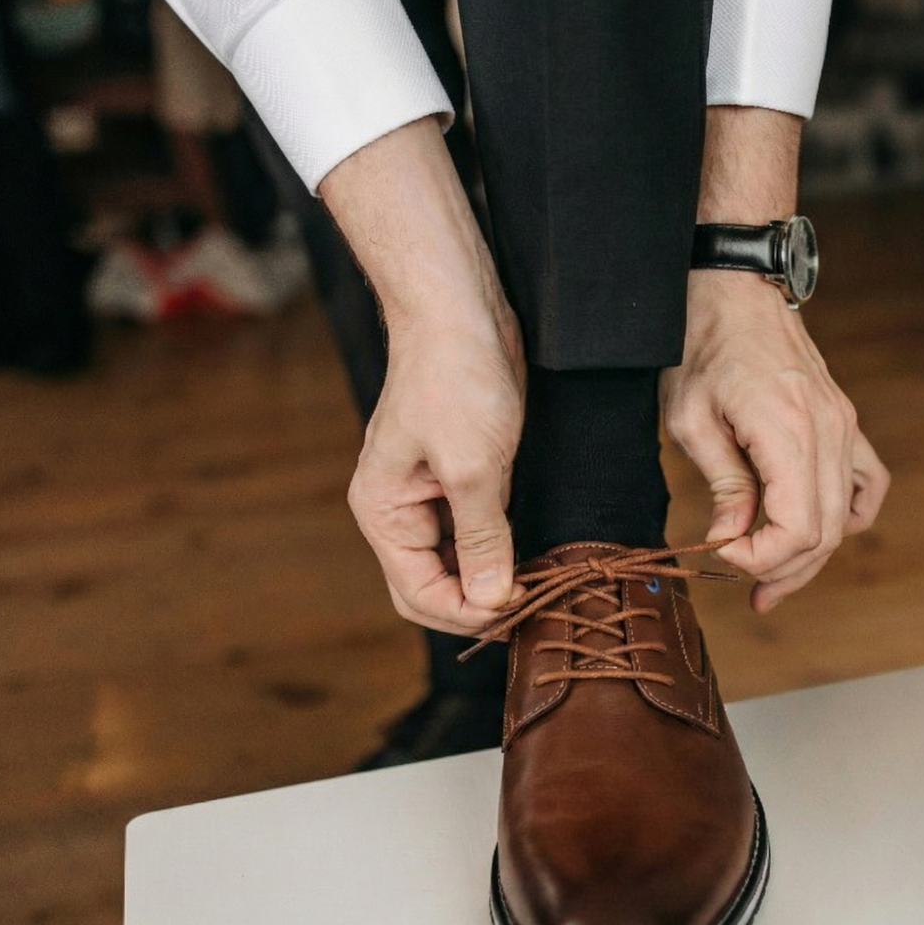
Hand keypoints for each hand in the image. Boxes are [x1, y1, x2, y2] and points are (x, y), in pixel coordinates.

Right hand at [349, 315, 526, 633]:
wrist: (460, 311)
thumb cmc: (456, 379)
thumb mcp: (473, 467)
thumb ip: (482, 539)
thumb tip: (492, 600)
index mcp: (384, 513)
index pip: (417, 593)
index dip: (466, 613)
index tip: (518, 612)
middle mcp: (400, 511)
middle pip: (432, 587)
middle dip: (477, 604)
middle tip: (532, 608)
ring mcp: (430, 495)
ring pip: (458, 563)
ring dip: (493, 579)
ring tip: (539, 586)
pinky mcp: (461, 476)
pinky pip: (476, 532)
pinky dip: (501, 549)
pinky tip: (534, 554)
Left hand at [662, 271, 889, 611]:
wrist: (735, 286)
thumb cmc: (702, 343)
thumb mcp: (691, 418)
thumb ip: (721, 483)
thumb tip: (733, 537)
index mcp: (788, 430)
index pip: (798, 528)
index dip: (763, 559)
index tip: (724, 555)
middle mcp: (828, 431)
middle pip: (825, 532)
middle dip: (785, 571)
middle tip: (749, 594)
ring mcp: (843, 426)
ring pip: (844, 516)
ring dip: (811, 555)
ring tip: (775, 579)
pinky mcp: (843, 421)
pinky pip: (865, 483)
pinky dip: (847, 516)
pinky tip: (819, 532)